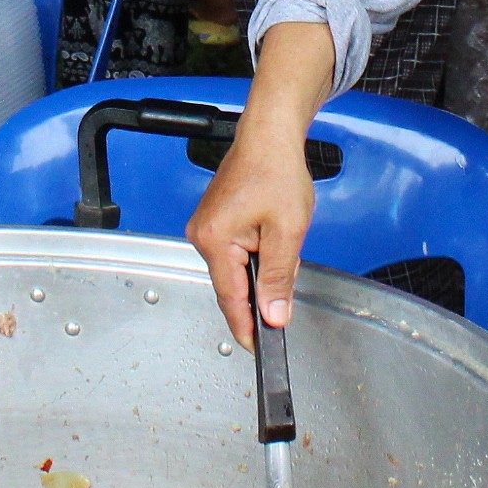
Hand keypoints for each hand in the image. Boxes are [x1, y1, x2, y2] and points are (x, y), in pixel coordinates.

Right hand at [188, 120, 318, 340]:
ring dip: (259, 271)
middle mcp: (201, 236)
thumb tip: (274, 316)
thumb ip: (278, 278)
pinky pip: (233, 254)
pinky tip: (271, 240)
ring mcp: (205, 228)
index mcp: (214, 240)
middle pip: (232, 286)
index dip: (246, 327)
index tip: (258, 350)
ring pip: (235, 270)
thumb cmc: (276, 172)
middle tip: (287, 281)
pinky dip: (253, 256)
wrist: (269, 136)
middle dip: (260, 292)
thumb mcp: (287, 231)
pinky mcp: (214, 222)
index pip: (230, 298)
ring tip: (282, 244)